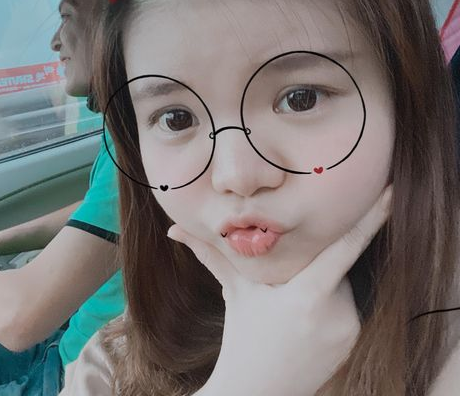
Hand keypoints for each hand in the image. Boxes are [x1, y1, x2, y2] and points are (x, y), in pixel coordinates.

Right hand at [167, 185, 392, 395]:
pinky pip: (345, 303)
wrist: (259, 390)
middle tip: (291, 278)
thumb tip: (174, 230)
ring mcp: (348, 329)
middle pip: (333, 263)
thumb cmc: (244, 336)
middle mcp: (335, 313)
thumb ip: (210, 256)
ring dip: (319, 281)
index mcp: (306, 296)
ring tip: (291, 305)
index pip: (347, 247)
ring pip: (339, 282)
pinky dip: (326, 299)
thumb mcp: (235, 291)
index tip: (392, 192)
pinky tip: (302, 319)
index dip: (372, 217)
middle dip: (313, 261)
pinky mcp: (353, 339)